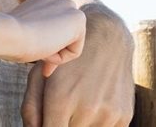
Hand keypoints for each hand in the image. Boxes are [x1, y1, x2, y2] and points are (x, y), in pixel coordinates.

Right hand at [7, 0, 85, 74]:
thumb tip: (48, 48)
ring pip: (69, 44)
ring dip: (54, 54)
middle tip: (43, 70)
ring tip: (37, 51)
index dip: (47, 47)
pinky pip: (74, 51)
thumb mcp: (23, 32)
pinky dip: (60, 58)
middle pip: (64, 36)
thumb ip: (38, 32)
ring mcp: (70, 5)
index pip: (54, 27)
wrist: (9, 34)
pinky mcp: (79, 18)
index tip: (37, 59)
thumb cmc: (9, 38)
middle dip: (54, 53)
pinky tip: (45, 51)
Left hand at [21, 11, 134, 126]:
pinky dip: (97, 125)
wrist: (107, 37)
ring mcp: (109, 113)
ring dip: (80, 125)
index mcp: (61, 99)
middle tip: (63, 110)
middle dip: (63, 124)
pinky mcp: (124, 116)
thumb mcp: (40, 74)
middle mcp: (87, 108)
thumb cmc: (67, 58)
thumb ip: (31, 109)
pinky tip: (94, 107)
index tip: (49, 119)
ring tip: (78, 106)